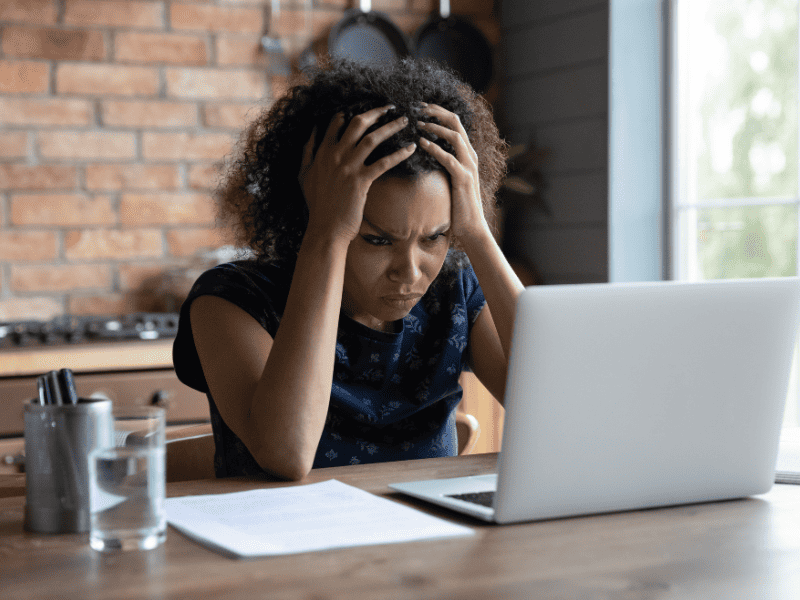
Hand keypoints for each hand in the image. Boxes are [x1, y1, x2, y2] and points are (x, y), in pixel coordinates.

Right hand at [299, 105, 415, 243]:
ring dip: (390, 127)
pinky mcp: (361, 181)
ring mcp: (348, 167)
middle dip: (375, 112)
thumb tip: (313, 131)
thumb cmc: (317, 204)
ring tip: (404, 121)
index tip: (366, 109)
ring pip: (372, 139)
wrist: (325, 228)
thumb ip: (307, 151)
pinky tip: (411, 148)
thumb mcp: (303, 174)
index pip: (336, 123)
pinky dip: (399, 154)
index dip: (351, 113)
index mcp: (322, 152)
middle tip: (390, 107)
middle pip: (357, 124)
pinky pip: (384, 163)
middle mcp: (334, 155)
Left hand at [417, 104, 488, 242]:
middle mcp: (470, 155)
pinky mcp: (463, 178)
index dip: (437, 111)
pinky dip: (434, 148)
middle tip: (417, 106)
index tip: (420, 106)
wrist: (471, 227)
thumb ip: (442, 163)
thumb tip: (423, 151)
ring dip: (434, 127)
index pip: (453, 122)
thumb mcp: (449, 178)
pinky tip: (421, 144)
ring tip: (417, 123)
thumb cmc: (457, 204)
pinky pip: (448, 158)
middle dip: (435, 111)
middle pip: (455, 122)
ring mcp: (468, 166)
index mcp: (466, 153)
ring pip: (454, 136)